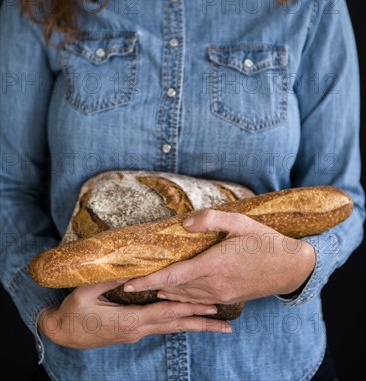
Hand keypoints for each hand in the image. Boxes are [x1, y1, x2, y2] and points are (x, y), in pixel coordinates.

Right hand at [38, 280, 231, 348]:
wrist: (61, 334)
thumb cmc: (73, 312)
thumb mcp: (87, 292)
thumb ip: (109, 279)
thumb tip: (131, 266)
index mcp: (129, 321)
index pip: (164, 313)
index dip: (187, 308)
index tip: (209, 305)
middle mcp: (137, 330)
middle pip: (174, 325)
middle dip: (201, 323)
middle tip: (226, 324)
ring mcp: (136, 333)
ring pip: (171, 328)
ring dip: (193, 325)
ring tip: (217, 326)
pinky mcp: (133, 331)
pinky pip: (161, 326)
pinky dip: (178, 323)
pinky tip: (187, 319)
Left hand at [123, 210, 315, 304]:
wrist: (292, 267)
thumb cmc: (265, 241)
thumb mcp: (240, 222)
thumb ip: (211, 220)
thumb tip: (184, 223)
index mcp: (215, 264)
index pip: (173, 276)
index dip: (148, 281)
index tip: (128, 283)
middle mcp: (215, 284)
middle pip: (175, 289)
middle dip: (151, 287)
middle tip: (130, 282)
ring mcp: (223, 294)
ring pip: (186, 297)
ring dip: (165, 294)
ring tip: (147, 288)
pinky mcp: (229, 298)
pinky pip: (199, 301)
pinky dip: (183, 298)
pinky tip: (175, 295)